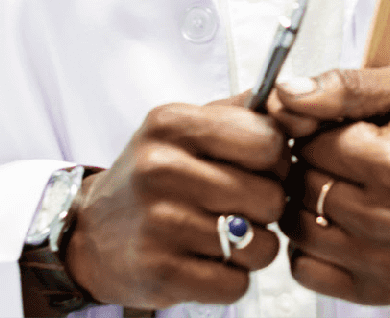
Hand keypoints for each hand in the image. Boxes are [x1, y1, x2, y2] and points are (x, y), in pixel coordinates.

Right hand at [65, 97, 287, 306]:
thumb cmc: (152, 178)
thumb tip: (299, 105)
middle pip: (270, 197)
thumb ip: (244, 111)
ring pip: (259, 245)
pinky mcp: (161, 272)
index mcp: (172, 124)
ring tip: (225, 235)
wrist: (91, 234)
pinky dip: (232, 278)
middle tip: (241, 206)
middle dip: (267, 207)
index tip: (260, 167)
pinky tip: (208, 261)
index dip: (277, 159)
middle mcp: (161, 169)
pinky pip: (237, 284)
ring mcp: (160, 223)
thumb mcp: (186, 129)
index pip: (268, 140)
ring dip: (253, 246)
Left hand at [268, 66, 389, 304]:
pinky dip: (309, 246)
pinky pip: (304, 269)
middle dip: (312, 166)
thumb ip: (344, 86)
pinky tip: (337, 224)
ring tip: (339, 189)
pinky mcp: (375, 290)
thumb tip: (286, 94)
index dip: (319, 132)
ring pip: (296, 226)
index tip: (342, 133)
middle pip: (303, 185)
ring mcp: (383, 262)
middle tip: (343, 161)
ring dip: (305, 204)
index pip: (312, 144)